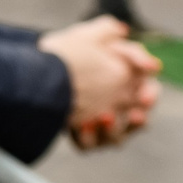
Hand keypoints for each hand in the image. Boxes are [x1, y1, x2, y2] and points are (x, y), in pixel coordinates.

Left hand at [39, 16, 161, 147]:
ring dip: (115, 130)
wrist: (32, 68)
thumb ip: (114, 39)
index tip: (145, 96)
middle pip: (137, 122)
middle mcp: (115, 108)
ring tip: (104, 116)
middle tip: (136, 115)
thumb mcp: (88, 38)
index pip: (146, 94)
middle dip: (138, 120)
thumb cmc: (64, 52)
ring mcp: (97, 124)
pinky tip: (82, 122)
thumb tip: (142, 52)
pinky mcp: (79, 134)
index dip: (149, 95)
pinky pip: (88, 144)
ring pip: (116, 138)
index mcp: (124, 86)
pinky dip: (88, 136)